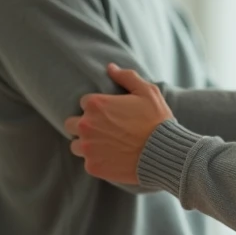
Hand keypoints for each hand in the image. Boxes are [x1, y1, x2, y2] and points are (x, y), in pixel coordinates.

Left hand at [65, 63, 173, 184]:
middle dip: (85, 125)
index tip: (111, 114)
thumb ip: (126, 77)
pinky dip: (98, 161)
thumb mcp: (147, 92)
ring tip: (108, 146)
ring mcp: (87, 148)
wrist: (164, 153)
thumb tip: (110, 67)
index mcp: (96, 104)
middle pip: (71, 124)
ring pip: (76, 145)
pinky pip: (88, 163)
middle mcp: (86, 125)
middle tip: (105, 130)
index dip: (98, 107)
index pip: (84, 102)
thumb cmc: (157, 121)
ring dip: (87, 144)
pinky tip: (115, 159)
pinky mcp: (93, 166)